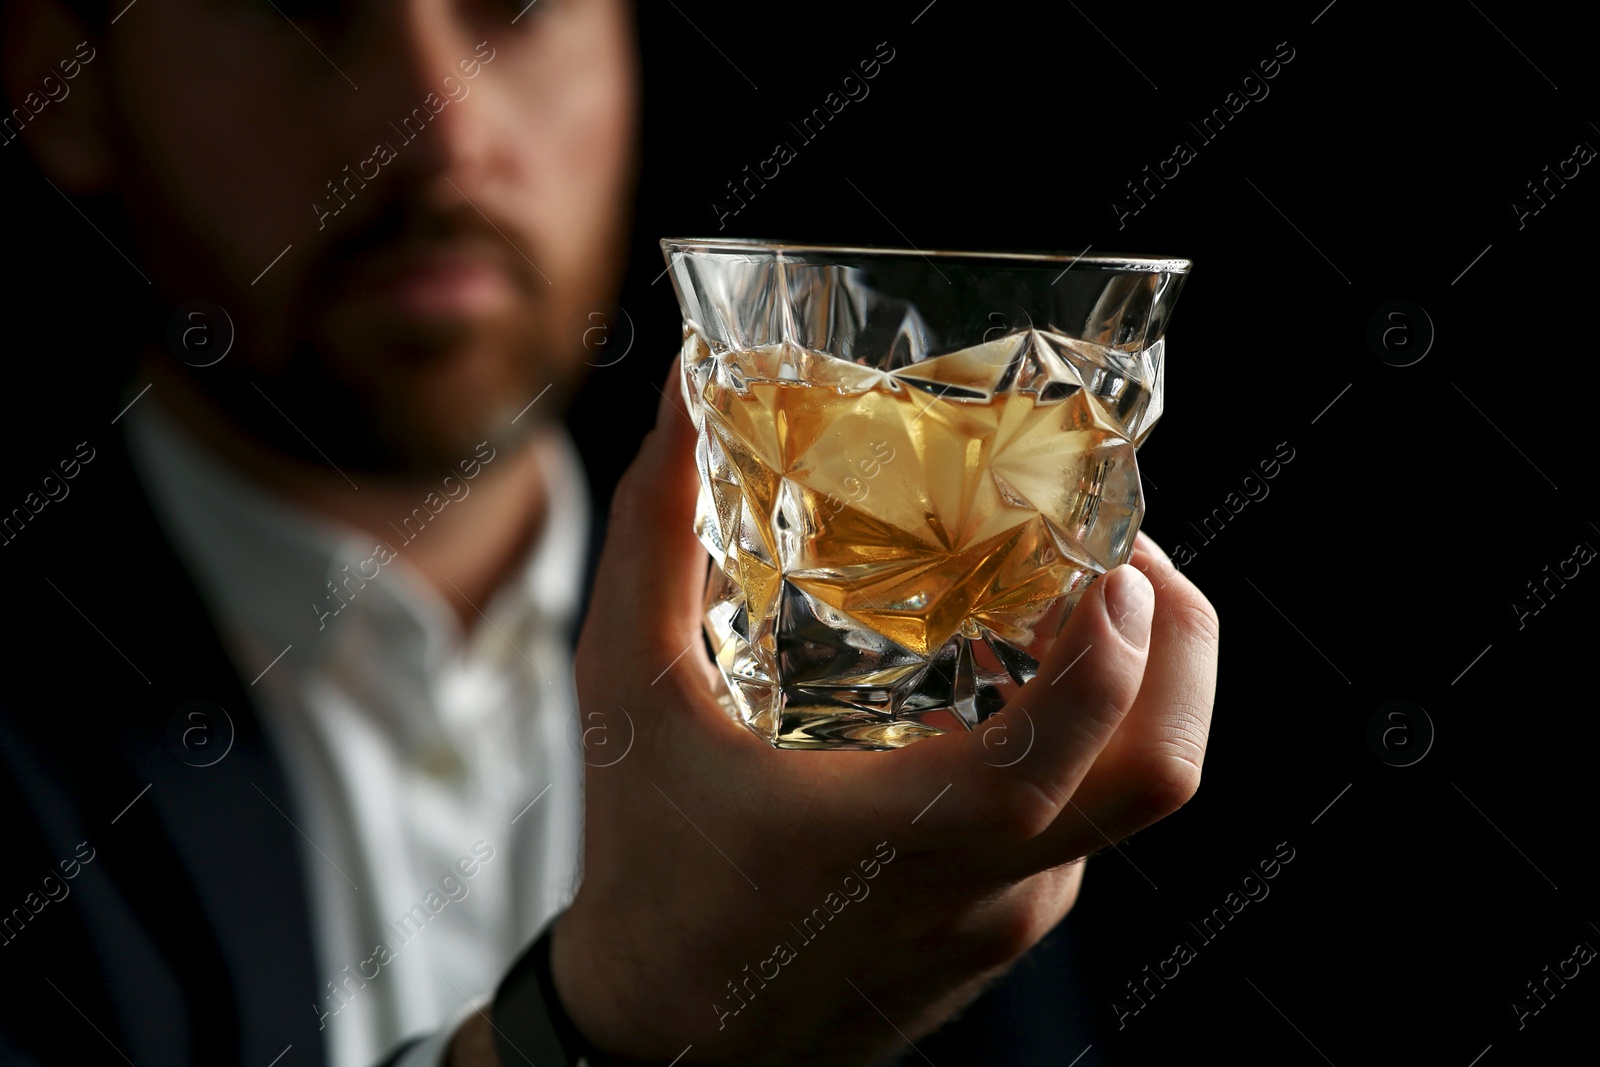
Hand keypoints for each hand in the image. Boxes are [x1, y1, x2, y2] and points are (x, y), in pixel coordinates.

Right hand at [545, 375, 1218, 1064]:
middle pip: (1159, 776)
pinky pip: (1087, 820)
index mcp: (895, 835)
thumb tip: (679, 397)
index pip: (1060, 756)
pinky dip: (1081, 737)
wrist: (671, 1040)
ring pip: (1129, 792)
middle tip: (1122, 555)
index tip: (1111, 555)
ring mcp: (1012, 915)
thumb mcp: (630, 696)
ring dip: (1126, 681)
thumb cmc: (648, 872)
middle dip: (1181, 645)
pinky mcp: (1014, 923)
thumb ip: (658, 539)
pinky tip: (1003, 684)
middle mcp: (984, 886)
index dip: (1116, 651)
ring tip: (1058, 596)